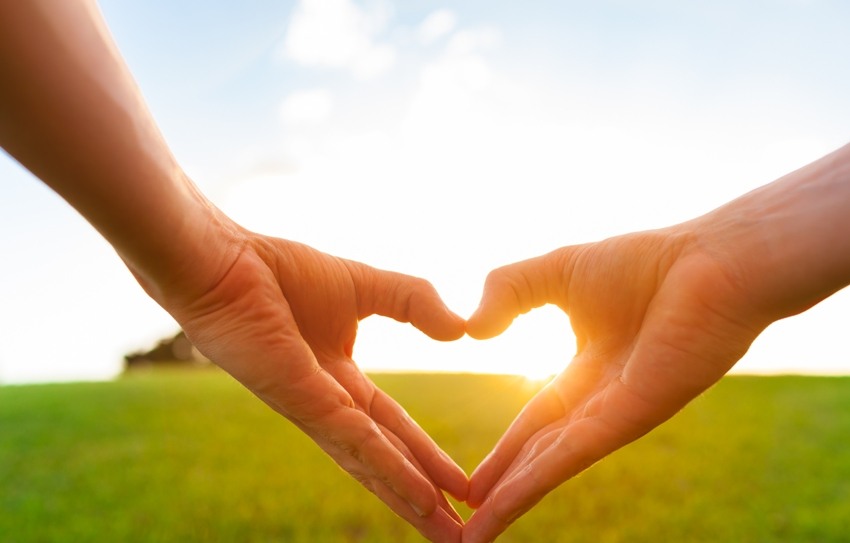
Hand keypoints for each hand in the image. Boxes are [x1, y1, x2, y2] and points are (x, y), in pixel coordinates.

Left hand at [149, 231, 467, 541]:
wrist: (223, 259)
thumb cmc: (278, 270)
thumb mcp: (366, 285)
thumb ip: (414, 302)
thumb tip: (459, 329)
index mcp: (336, 379)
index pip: (389, 427)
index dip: (424, 456)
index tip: (458, 485)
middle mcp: (325, 404)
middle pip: (383, 460)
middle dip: (421, 498)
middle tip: (456, 536)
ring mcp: (312, 408)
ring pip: (371, 463)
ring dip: (411, 498)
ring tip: (446, 534)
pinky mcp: (301, 401)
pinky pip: (354, 440)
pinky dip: (389, 470)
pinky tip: (418, 496)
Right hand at [462, 227, 769, 541]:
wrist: (713, 262)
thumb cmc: (648, 262)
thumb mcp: (554, 271)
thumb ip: (508, 290)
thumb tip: (470, 331)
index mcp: (589, 372)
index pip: (537, 422)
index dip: (505, 453)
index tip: (474, 484)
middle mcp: (602, 403)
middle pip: (539, 456)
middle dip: (501, 491)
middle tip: (465, 526)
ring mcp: (615, 416)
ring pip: (549, 466)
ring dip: (508, 502)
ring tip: (472, 537)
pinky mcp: (629, 419)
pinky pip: (568, 455)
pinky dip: (530, 484)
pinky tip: (500, 506)